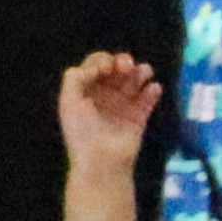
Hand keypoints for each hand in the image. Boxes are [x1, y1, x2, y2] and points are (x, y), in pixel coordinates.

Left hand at [52, 48, 160, 172]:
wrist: (101, 160)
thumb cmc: (82, 131)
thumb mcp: (69, 102)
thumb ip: (75, 78)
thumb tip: (95, 66)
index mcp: (86, 90)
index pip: (96, 64)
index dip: (102, 61)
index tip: (106, 68)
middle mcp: (105, 94)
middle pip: (117, 68)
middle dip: (123, 62)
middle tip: (126, 66)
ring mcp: (123, 104)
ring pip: (135, 79)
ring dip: (141, 72)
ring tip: (144, 72)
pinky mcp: (139, 116)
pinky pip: (149, 98)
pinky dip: (153, 90)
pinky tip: (152, 89)